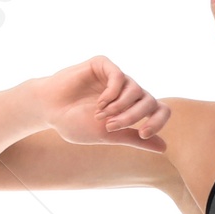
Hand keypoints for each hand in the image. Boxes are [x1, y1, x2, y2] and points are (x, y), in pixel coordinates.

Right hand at [36, 56, 171, 151]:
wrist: (49, 110)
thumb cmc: (76, 123)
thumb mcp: (109, 136)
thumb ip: (135, 139)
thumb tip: (164, 148)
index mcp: (133, 108)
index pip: (160, 110)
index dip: (157, 122)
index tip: (142, 134)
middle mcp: (128, 91)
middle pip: (149, 101)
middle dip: (133, 117)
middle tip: (111, 127)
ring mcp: (116, 77)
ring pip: (135, 89)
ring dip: (120, 107)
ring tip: (101, 116)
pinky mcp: (103, 65)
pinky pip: (119, 76)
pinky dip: (112, 93)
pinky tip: (99, 103)